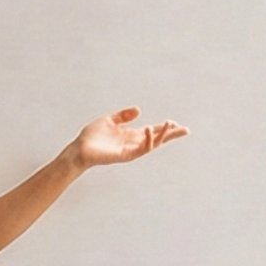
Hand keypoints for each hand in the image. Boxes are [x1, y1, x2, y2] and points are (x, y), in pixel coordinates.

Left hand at [70, 107, 188, 170]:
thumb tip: (139, 110)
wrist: (79, 148)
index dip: (164, 127)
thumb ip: (124, 116)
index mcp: (130, 135)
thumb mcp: (109, 120)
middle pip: (157, 138)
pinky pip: (141, 148)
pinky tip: (150, 129)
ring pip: (152, 143)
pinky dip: (147, 139)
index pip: (152, 131)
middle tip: (186, 130)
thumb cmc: (91, 136)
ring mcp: (130, 150)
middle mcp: (133, 143)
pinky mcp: (125, 155)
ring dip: (163, 135)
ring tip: (171, 124)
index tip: (177, 123)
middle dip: (171, 134)